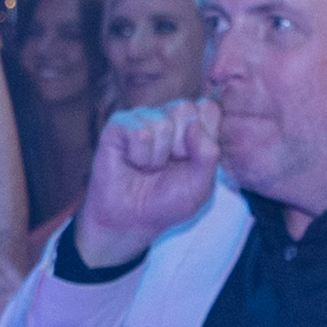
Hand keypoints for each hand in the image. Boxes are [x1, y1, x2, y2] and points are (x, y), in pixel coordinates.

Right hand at [72, 98, 225, 268]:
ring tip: (149, 167)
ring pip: (162, 123)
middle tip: (170, 165)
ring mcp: (142, 118)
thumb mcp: (201, 184)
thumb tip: (194, 125)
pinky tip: (133, 162)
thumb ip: (208, 155)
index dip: (206, 135)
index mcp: (192, 126)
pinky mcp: (118, 125)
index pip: (208, 108)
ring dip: (159, 156)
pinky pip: (139, 132)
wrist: (132, 218)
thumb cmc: (168, 200)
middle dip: (183, 146)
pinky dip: (140, 156)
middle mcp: (167, 116)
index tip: (193, 160)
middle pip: (186, 108)